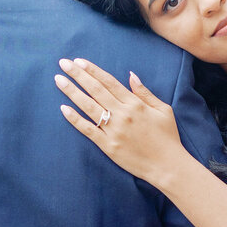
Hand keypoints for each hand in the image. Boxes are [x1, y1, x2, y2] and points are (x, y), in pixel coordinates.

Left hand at [55, 58, 189, 185]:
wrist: (167, 165)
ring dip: (72, 91)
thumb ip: (145, 92)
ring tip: (59, 80)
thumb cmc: (167, 137)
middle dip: (78, 75)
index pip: (109, 82)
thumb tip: (130, 75)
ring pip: (88, 106)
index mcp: (135, 103)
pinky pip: (88, 130)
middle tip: (63, 63)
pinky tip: (63, 108)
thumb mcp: (163, 109)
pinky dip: (75, 119)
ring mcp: (113, 130)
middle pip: (95, 90)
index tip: (79, 61)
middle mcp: (122, 114)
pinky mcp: (108, 145)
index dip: (93, 70)